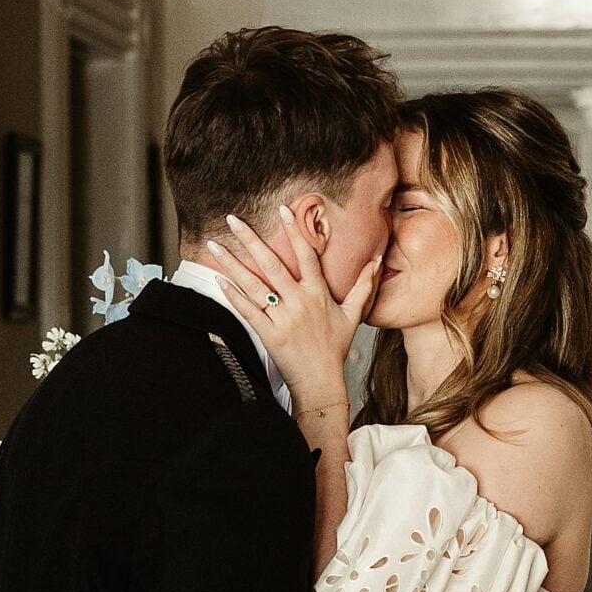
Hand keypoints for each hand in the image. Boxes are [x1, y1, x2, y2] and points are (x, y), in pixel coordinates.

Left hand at [206, 210, 379, 413]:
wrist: (321, 381)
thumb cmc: (334, 349)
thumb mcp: (353, 315)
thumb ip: (363, 285)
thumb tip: (376, 261)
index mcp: (318, 294)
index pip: (306, 256)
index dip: (295, 232)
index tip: (282, 210)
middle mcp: (300, 302)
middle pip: (273, 265)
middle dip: (250, 240)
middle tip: (233, 219)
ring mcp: (284, 318)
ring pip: (255, 285)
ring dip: (233, 264)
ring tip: (215, 245)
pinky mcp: (270, 334)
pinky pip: (248, 311)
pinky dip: (233, 295)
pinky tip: (219, 280)